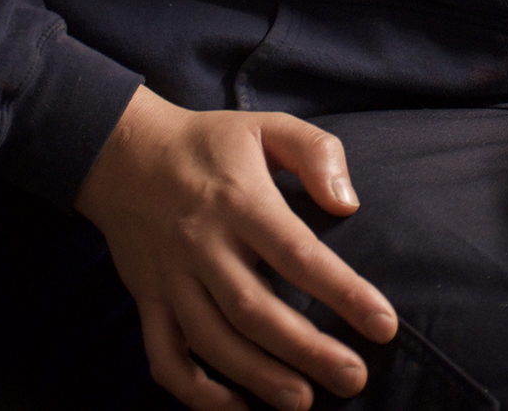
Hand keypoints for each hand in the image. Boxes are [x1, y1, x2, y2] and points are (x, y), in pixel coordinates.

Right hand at [74, 85, 396, 410]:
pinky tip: (233, 407)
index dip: (344, 292)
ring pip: (213, 340)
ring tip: (304, 401)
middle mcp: (203, 245)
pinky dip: (194, 392)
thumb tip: (349, 203)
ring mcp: (171, 278)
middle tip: (354, 378)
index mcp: (241, 201)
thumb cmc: (210, 142)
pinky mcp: (147, 300)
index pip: (298, 254)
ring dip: (258, 377)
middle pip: (256, 310)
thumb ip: (316, 152)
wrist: (124, 153)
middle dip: (308, 351)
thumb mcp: (268, 125)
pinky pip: (165, 356)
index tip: (384, 325)